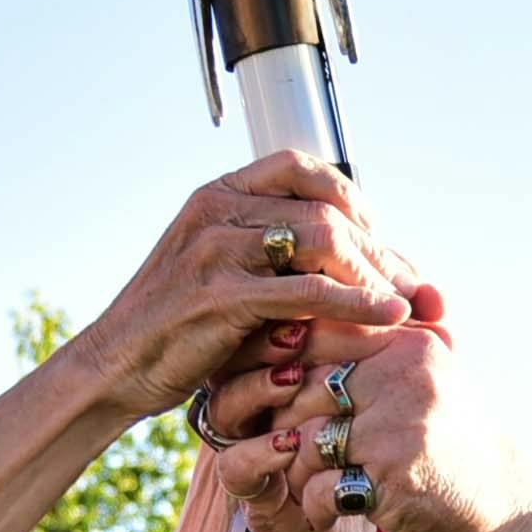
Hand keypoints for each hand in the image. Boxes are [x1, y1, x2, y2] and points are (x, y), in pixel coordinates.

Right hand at [65, 153, 412, 423]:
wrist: (117, 365)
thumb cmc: (179, 326)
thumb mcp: (224, 270)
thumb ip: (273, 252)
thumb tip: (353, 253)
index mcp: (218, 194)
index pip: (299, 166)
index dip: (348, 196)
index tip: (377, 236)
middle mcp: (216, 209)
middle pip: (322, 209)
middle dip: (377, 250)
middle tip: (413, 285)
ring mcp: (216, 249)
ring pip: (320, 241)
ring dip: (373, 274)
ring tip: (407, 304)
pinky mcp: (220, 295)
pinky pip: (306, 292)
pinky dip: (357, 304)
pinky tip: (386, 318)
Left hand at [244, 309, 531, 531]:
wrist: (504, 506)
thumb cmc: (448, 439)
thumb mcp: (427, 376)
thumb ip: (375, 344)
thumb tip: (293, 320)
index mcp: (408, 344)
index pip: (316, 336)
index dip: (283, 369)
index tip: (282, 401)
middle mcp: (406, 378)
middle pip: (302, 391)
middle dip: (285, 427)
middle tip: (292, 453)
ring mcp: (401, 429)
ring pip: (305, 443)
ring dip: (298, 473)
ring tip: (310, 485)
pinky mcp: (395, 481)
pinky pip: (321, 489)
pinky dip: (315, 507)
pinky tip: (329, 513)